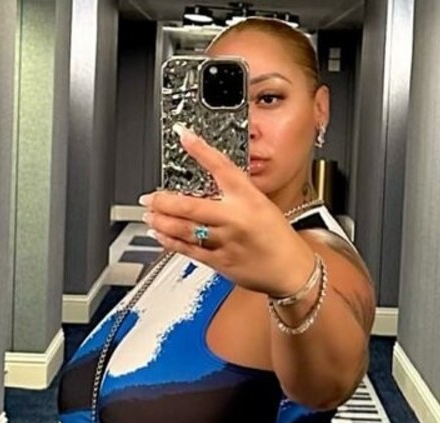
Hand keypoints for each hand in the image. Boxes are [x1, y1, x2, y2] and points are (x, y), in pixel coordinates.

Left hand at [140, 127, 315, 298]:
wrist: (290, 269)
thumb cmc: (277, 237)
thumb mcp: (261, 204)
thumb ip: (234, 195)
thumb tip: (207, 186)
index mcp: (248, 197)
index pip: (221, 166)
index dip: (200, 149)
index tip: (183, 135)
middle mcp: (235, 217)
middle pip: (191, 206)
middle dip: (164, 201)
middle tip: (149, 197)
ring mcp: (225, 241)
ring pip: (185, 230)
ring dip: (162, 222)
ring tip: (149, 216)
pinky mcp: (220, 261)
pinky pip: (189, 250)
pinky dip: (171, 241)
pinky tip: (161, 235)